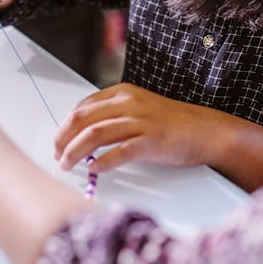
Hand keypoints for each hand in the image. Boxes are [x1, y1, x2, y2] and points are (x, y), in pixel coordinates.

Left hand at [53, 83, 212, 172]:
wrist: (206, 131)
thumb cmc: (173, 124)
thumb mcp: (140, 110)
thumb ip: (114, 116)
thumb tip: (86, 134)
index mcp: (124, 93)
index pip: (83, 106)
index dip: (66, 125)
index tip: (58, 140)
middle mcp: (129, 104)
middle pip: (84, 119)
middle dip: (64, 138)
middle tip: (57, 154)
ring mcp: (140, 122)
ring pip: (96, 134)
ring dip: (76, 151)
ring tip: (67, 164)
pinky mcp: (151, 141)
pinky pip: (120, 151)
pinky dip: (104, 162)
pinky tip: (95, 170)